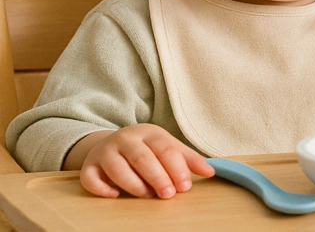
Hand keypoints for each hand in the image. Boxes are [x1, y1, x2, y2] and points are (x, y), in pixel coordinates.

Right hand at [76, 124, 214, 197]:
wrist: (111, 143)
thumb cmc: (147, 149)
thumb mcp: (168, 148)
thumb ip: (188, 159)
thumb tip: (211, 172)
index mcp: (149, 133)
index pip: (165, 149)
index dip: (176, 168)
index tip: (185, 186)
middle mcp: (126, 139)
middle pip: (143, 158)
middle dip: (158, 177)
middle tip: (168, 195)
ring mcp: (105, 151)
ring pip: (117, 168)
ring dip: (134, 184)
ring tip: (147, 195)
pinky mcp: (89, 166)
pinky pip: (90, 178)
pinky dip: (102, 189)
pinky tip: (115, 196)